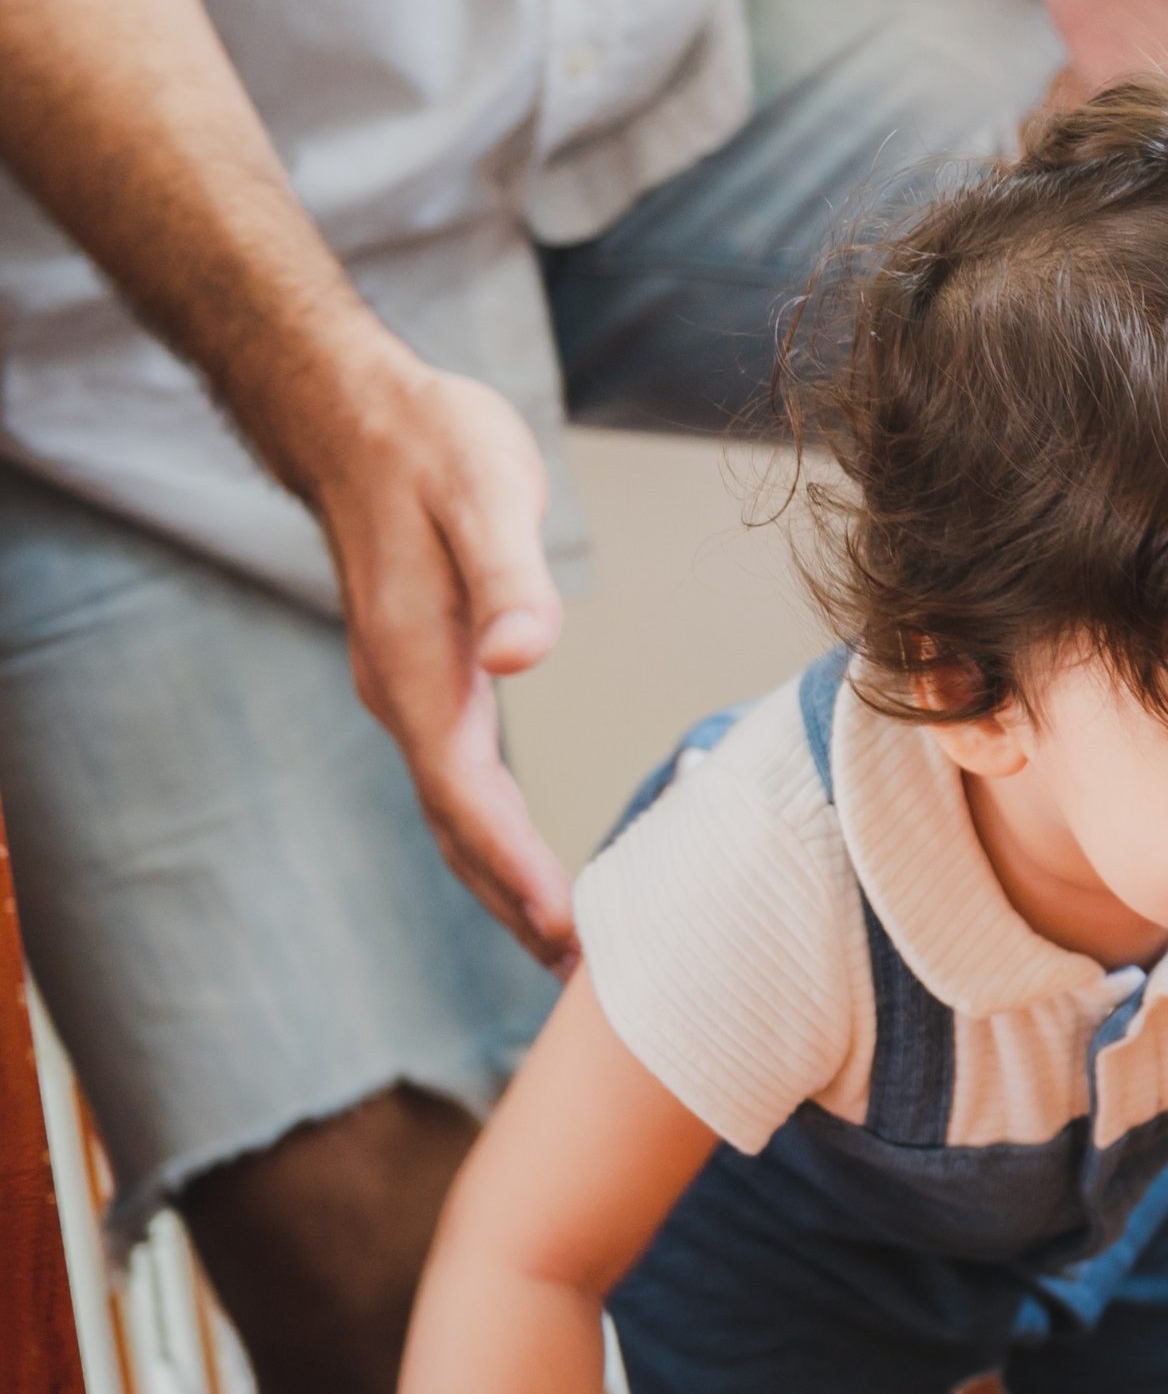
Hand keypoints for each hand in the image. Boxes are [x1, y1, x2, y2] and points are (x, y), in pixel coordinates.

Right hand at [286, 340, 571, 967]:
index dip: (514, 866)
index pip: (467, 793)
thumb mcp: (485, 495)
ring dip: (501, 880)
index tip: (562, 932)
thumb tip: (520, 657)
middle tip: (578, 976)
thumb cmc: (433, 447)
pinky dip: (492, 833)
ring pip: (454, 811)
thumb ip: (510, 581)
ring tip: (560, 944)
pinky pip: (457, 779)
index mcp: (419, 668)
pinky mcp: (423, 676)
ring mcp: (408, 690)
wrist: (362, 417)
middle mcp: (405, 694)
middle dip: (512, 902)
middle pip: (457, 827)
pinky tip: (526, 857)